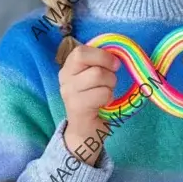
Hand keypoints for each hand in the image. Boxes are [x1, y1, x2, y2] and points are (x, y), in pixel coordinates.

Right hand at [58, 45, 120, 165]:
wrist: (85, 130)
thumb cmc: (94, 99)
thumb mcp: (94, 76)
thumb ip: (100, 62)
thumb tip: (118, 51)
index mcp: (68, 67)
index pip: (81, 51)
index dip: (101, 55)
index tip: (113, 64)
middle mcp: (65, 78)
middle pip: (92, 64)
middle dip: (109, 70)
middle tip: (111, 80)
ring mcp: (69, 93)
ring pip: (98, 75)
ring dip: (110, 85)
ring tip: (106, 93)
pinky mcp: (76, 107)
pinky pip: (102, 93)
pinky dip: (109, 98)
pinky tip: (104, 104)